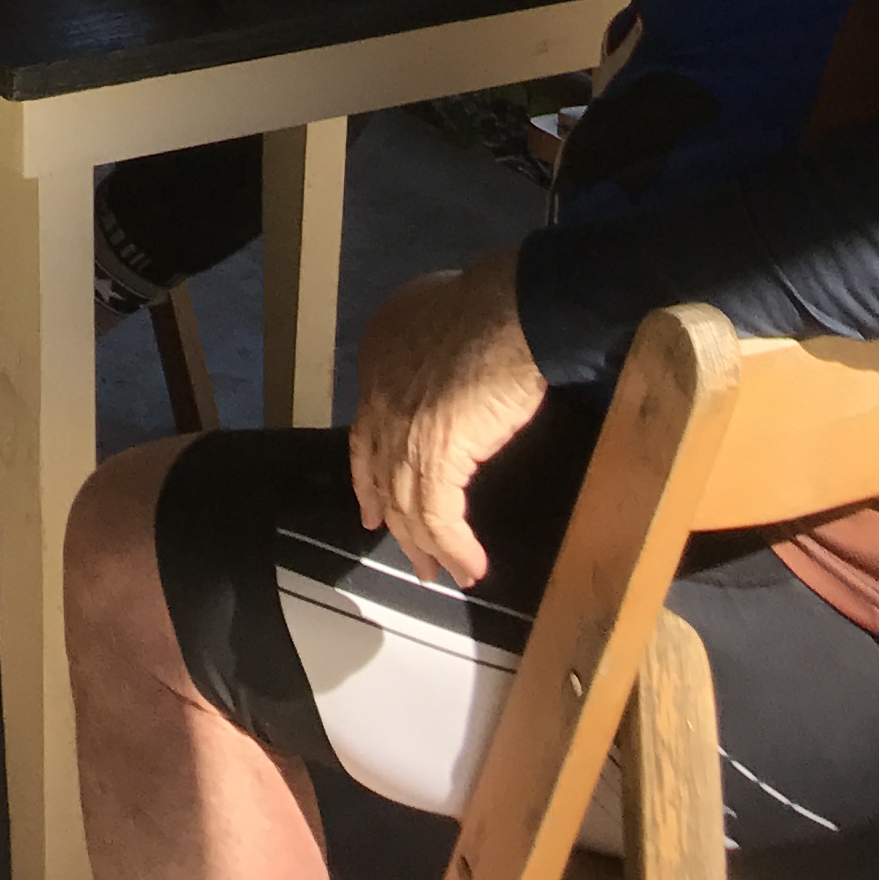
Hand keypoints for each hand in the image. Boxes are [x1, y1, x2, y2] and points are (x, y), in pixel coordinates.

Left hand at [347, 251, 544, 589]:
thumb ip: (430, 350)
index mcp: (378, 360)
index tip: (375, 507)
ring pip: (406, 505)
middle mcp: (377, 397)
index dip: (369, 476)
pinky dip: (455, 548)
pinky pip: (439, 518)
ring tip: (445, 574)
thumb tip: (446, 375)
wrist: (513, 308)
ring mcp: (400, 430)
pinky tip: (471, 567)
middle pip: (379, 476)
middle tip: (411, 555)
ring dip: (428, 547)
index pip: (365, 433)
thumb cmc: (493, 304)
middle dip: (394, 522)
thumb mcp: (441, 314)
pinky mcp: (433, 456)